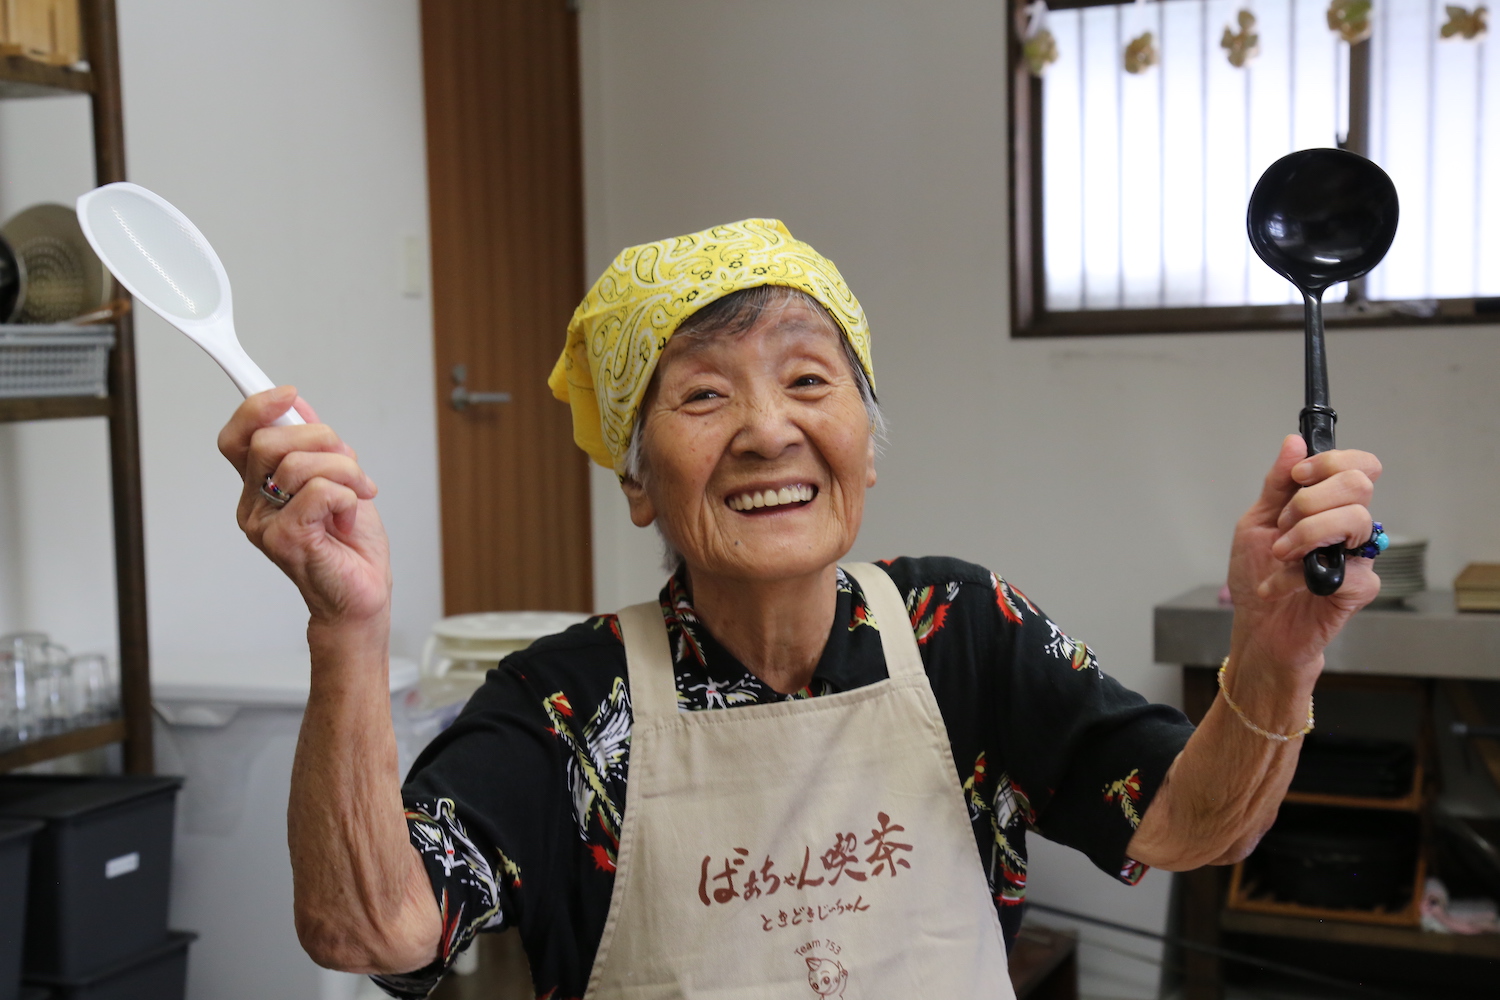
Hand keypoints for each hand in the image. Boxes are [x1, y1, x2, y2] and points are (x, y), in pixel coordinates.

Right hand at [218, 386, 390, 625]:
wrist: (362, 596)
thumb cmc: (350, 547)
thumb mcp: (339, 481)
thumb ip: (317, 447)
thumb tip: (299, 407)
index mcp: (260, 486)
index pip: (239, 438)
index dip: (255, 408)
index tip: (287, 392)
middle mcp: (254, 504)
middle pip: (268, 441)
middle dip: (321, 438)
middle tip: (348, 463)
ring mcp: (264, 524)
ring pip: (298, 463)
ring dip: (344, 471)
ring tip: (357, 495)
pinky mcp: (284, 539)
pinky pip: (318, 492)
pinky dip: (346, 497)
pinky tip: (348, 518)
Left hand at [1226, 434, 1381, 674]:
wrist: (1256, 627)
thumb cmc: (1258, 575)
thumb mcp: (1256, 522)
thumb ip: (1276, 485)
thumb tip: (1294, 443)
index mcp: (1329, 506)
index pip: (1358, 466)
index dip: (1331, 462)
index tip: (1299, 476)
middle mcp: (1350, 528)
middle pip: (1359, 484)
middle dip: (1310, 498)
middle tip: (1284, 523)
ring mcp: (1358, 558)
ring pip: (1356, 519)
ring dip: (1305, 532)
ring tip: (1280, 554)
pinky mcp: (1358, 590)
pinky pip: (1343, 568)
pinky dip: (1296, 576)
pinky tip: (1277, 587)